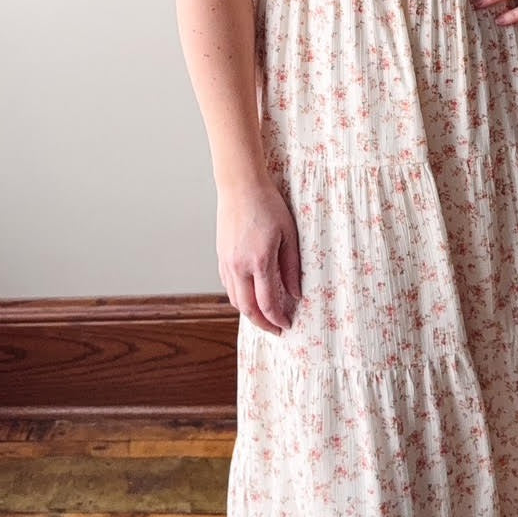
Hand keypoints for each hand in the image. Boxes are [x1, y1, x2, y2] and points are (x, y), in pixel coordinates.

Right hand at [216, 178, 301, 334]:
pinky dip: (239, 298)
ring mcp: (227, 262)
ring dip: (249, 313)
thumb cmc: (268, 205)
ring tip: (264, 317)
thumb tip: (296, 293)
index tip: (287, 325)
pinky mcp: (221, 257)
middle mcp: (239, 266)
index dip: (278, 319)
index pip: (268, 303)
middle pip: (248, 309)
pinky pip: (228, 286)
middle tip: (275, 330)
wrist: (240, 186)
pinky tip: (250, 297)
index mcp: (259, 261)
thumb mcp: (289, 234)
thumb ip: (292, 267)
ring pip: (235, 300)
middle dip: (262, 324)